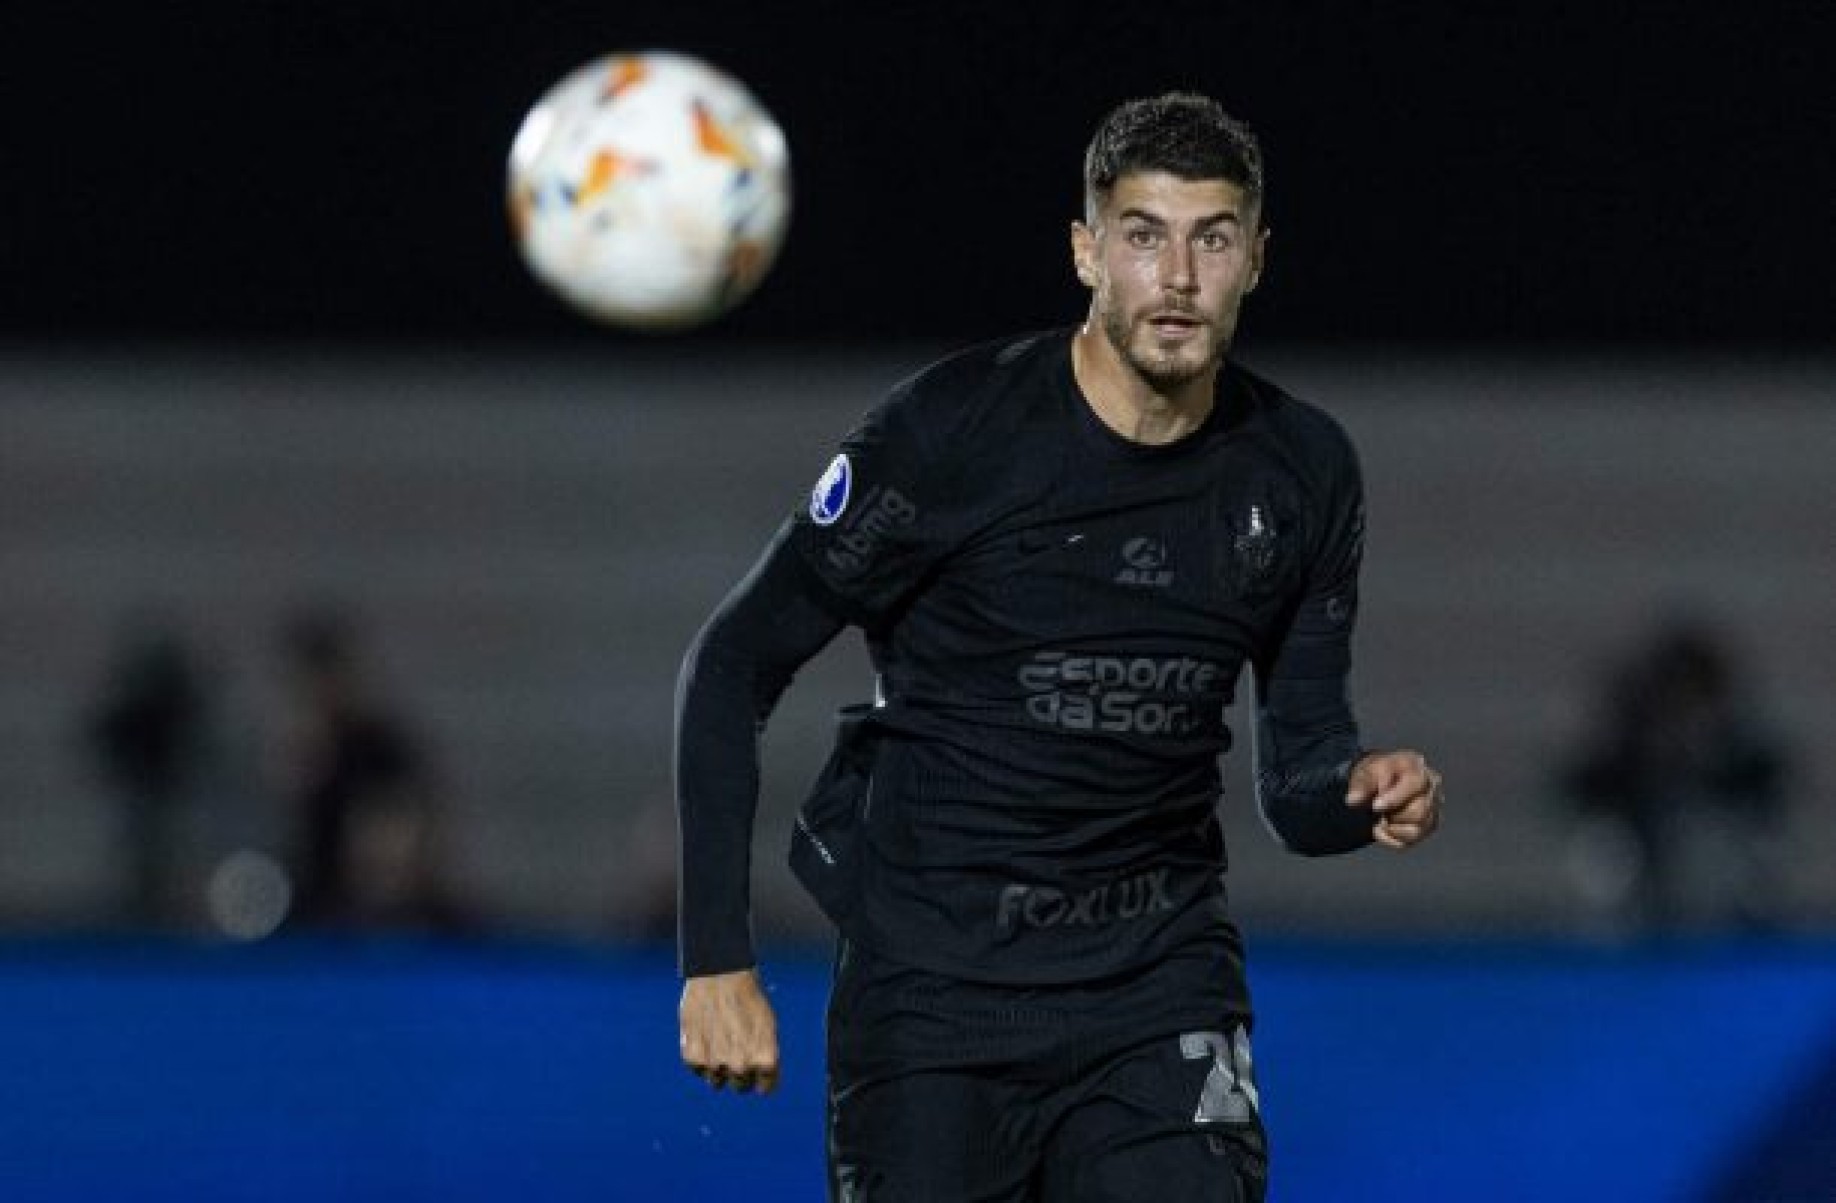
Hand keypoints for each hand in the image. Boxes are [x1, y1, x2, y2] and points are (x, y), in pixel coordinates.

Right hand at [679, 967, 780, 1093]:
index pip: (765, 1088)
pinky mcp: (693, 1057)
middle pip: (740, 1086)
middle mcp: (742, 1066)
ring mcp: (716, 1064)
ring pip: (717, 1082)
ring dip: (718, 1067)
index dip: (762, 1078)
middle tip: (736, 1049)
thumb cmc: (748, 996)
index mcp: (765, 1059)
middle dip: (740, 1073)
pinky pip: (698, 1069)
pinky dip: (700, 1057)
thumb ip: (765, 1055)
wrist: (719, 973)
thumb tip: (761, 1076)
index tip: (757, 1069)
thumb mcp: (768, 1024)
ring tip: (719, 1040)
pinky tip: (704, 1035)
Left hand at [1346, 749, 1442, 849]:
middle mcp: (1432, 787)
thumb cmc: (1375, 774)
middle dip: (1392, 814)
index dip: (1394, 798)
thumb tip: (1353, 800)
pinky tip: (1383, 827)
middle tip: (1376, 809)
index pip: (1414, 784)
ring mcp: (1433, 808)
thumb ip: (1361, 784)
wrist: (1377, 783)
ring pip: (1415, 830)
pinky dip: (1391, 838)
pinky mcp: (1429, 826)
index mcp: (1417, 767)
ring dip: (1391, 828)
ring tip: (1381, 818)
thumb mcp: (1365, 771)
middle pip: (1418, 811)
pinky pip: (1410, 841)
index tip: (1375, 806)